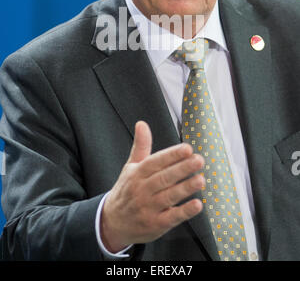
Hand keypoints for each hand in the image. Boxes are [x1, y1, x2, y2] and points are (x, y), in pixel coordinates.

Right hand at [100, 120, 204, 252]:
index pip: (156, 162)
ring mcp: (148, 208)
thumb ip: (140, 145)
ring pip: (169, 196)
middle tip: (199, 160)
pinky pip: (171, 218)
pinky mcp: (156, 225)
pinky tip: (198, 205)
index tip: (187, 148)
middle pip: (164, 178)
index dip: (172, 155)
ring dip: (186, 188)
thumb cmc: (127, 189)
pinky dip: (185, 212)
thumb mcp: (131, 166)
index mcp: (137, 173)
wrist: (113, 222)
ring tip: (201, 179)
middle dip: (182, 169)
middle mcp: (142, 190)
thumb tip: (141, 123)